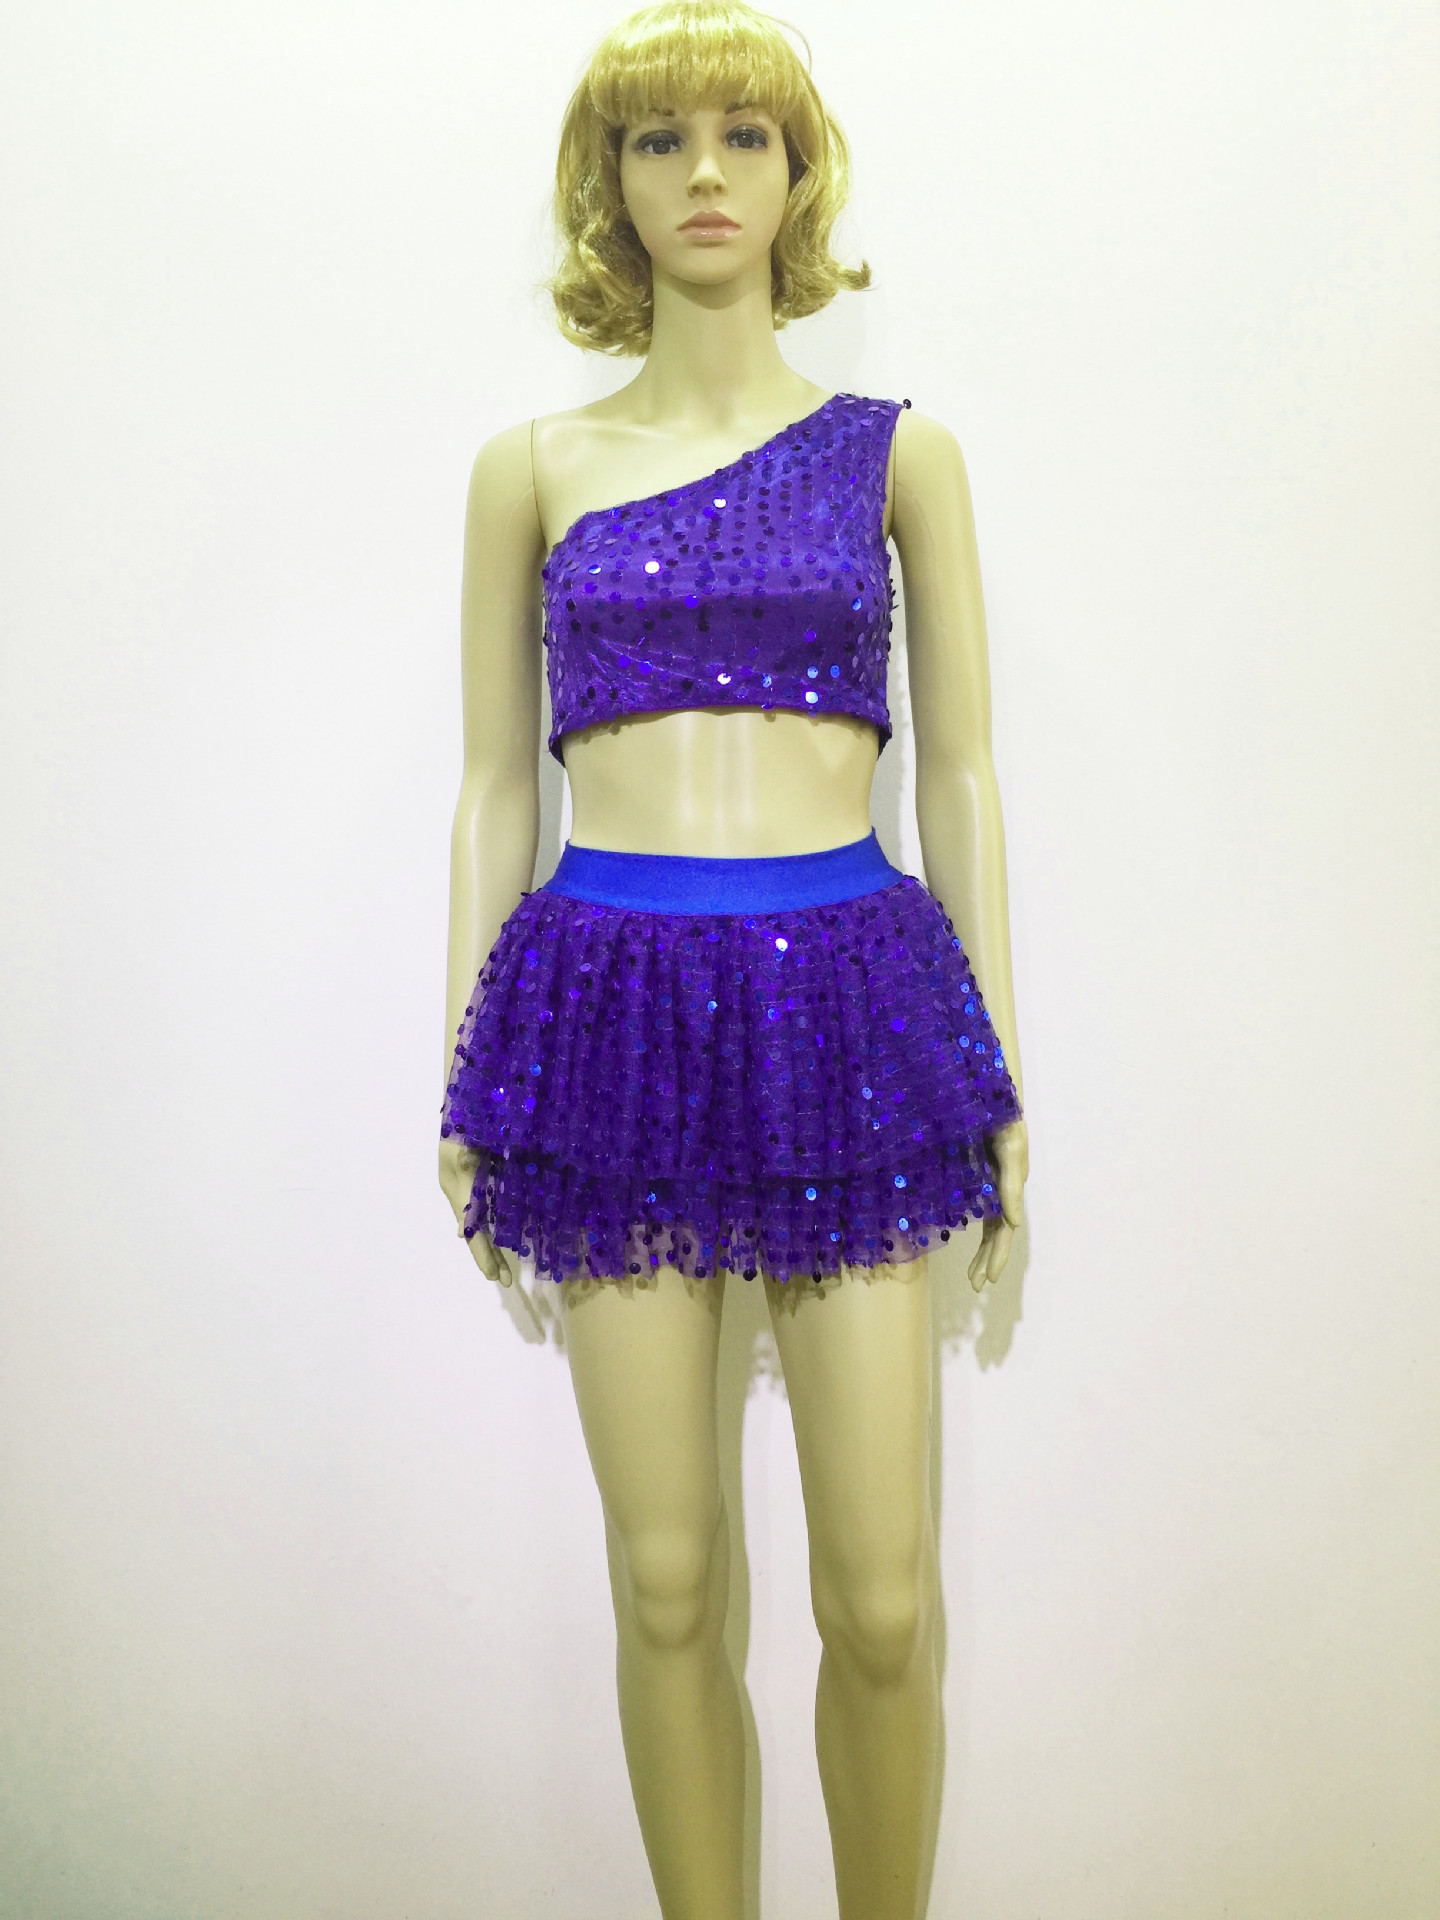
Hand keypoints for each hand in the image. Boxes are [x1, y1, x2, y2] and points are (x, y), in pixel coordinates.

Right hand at [438, 1134, 514, 1287]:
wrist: (470, 1092)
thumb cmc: (464, 1121)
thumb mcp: (461, 1155)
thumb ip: (465, 1193)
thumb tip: (463, 1232)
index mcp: (457, 1189)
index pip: (470, 1231)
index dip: (481, 1255)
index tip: (493, 1277)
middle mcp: (461, 1190)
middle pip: (475, 1232)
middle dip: (488, 1256)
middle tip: (504, 1280)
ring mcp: (470, 1182)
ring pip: (481, 1221)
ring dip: (493, 1244)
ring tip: (505, 1267)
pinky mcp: (481, 1173)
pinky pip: (487, 1205)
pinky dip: (496, 1223)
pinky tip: (507, 1232)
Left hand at [966, 1118, 1027, 1292]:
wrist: (987, 1085)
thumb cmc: (1003, 1113)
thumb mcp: (1010, 1146)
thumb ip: (1012, 1183)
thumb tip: (1014, 1223)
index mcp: (1012, 1184)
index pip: (1005, 1230)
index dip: (997, 1255)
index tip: (987, 1279)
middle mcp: (1003, 1188)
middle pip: (997, 1233)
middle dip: (988, 1260)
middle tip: (977, 1285)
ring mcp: (990, 1182)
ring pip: (988, 1225)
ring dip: (981, 1251)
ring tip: (972, 1277)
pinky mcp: (976, 1172)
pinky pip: (977, 1206)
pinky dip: (973, 1226)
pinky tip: (963, 1238)